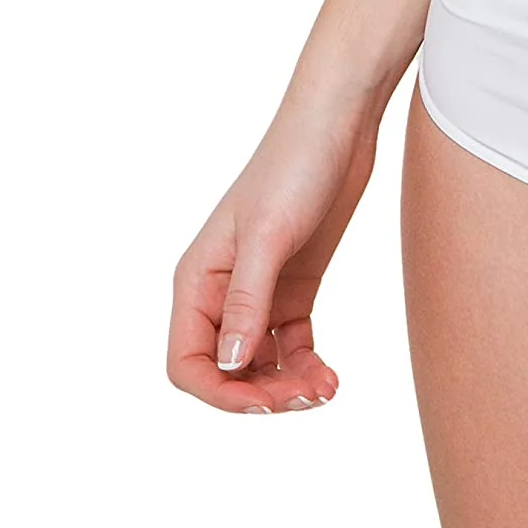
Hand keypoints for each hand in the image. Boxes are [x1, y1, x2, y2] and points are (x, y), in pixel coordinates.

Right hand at [167, 97, 377, 415]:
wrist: (340, 123)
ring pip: (261, 364)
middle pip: (227, 371)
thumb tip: (231, 367)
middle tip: (306, 396)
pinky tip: (330, 375)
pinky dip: (306, 364)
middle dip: (261, 394)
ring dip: (287, 385)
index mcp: (198, 280)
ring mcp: (260, 290)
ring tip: (326, 388)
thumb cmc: (295, 167)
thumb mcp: (270, 235)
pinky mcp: (295, 284)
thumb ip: (248, 301)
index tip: (261, 404)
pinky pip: (291, 344)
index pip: (187, 362)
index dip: (217, 392)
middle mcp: (223, 291)